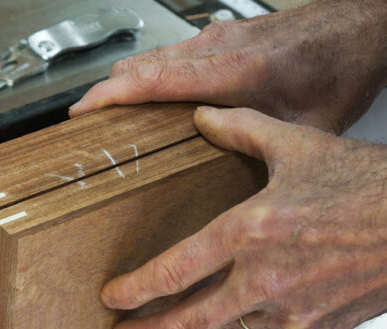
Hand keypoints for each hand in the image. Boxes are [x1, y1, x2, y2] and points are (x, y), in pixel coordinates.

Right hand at [70, 0, 386, 133]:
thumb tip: (238, 190)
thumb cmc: (338, 68)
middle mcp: (215, 47)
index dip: (110, 96)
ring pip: (149, 58)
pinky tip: (148, 102)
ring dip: (124, 85)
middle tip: (87, 131)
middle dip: (105, 95)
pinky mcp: (217, 38)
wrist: (361, 27)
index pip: (152, 78)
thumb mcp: (304, 125)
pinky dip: (145, 77)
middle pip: (138, 66)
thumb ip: (261, 153)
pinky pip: (166, 55)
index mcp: (233, 70)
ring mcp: (213, 38)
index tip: (81, 113)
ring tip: (109, 121)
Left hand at [101, 107, 386, 328]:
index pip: (171, 272)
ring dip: (204, 322)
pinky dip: (248, 324)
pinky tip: (247, 307)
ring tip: (190, 312)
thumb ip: (242, 130)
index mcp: (250, 232)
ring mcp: (290, 311)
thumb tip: (203, 119)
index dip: (133, 290)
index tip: (113, 297)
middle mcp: (264, 279)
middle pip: (187, 323)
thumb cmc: (368, 188)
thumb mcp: (299, 146)